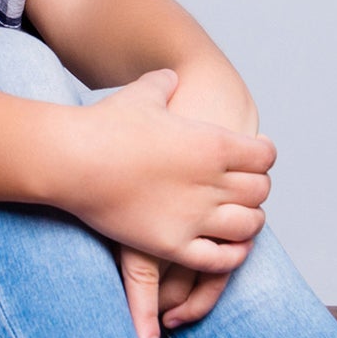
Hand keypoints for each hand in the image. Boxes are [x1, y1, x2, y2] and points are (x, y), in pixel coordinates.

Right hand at [56, 70, 273, 337]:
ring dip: (249, 221)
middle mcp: (211, 181)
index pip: (264, 156)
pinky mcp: (172, 245)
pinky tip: (230, 249)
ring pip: (248, 225)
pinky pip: (220, 260)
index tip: (256, 156)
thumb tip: (171, 77)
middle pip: (260, 191)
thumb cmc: (104, 124)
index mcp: (212, 143)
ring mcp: (194, 216)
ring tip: (241, 218)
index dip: (263, 156)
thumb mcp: (143, 93)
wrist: (72, 159)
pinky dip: (232, 256)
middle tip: (246, 188)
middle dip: (256, 189)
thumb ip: (164, 84)